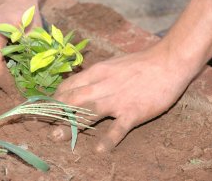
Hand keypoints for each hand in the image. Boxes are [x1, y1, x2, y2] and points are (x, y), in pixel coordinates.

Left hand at [52, 43, 195, 152]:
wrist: (168, 62)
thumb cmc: (139, 63)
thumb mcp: (112, 63)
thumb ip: (96, 75)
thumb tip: (80, 84)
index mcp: (97, 72)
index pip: (69, 85)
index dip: (55, 97)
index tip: (48, 107)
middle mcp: (103, 86)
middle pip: (73, 100)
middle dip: (55, 112)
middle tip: (43, 123)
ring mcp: (117, 100)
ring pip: (89, 113)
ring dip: (71, 126)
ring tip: (57, 136)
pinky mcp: (133, 112)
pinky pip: (118, 128)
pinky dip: (108, 140)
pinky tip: (99, 149)